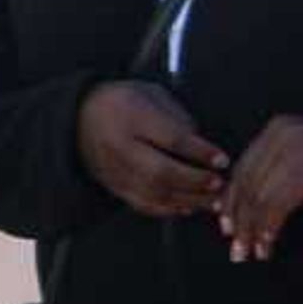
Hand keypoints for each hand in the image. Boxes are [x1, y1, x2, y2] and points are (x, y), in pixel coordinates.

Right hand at [76, 81, 230, 218]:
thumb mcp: (151, 94)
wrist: (80, 118)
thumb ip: (177, 117)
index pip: (170, 139)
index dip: (199, 152)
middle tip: (219, 183)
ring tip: (212, 200)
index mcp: (131, 117)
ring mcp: (115, 171)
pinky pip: (143, 205)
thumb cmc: (124, 102)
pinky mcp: (114, 187)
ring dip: (188, 199)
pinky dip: (169, 209)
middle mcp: (120, 148)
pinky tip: (188, 206)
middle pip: (161, 172)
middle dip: (195, 181)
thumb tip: (202, 147)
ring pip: (154, 193)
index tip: (222, 159)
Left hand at [218, 118, 302, 261]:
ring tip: (249, 254)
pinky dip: (268, 230)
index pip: (244, 168)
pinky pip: (275, 207)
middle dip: (238, 220)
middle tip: (236, 247)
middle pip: (246, 184)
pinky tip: (268, 246)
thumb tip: (256, 197)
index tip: (228, 224)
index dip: (232, 200)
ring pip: (258, 199)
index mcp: (278, 128)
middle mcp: (280, 134)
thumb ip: (283, 167)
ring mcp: (292, 152)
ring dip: (251, 231)